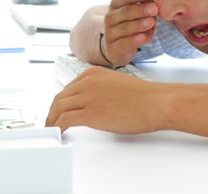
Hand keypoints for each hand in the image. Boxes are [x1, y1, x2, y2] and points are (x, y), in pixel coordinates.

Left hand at [45, 67, 166, 133]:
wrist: (156, 103)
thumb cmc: (144, 98)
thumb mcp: (116, 84)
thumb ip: (100, 89)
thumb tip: (92, 103)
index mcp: (93, 74)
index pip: (68, 88)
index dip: (60, 102)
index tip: (58, 111)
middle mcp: (87, 82)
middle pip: (59, 98)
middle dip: (52, 112)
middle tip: (50, 122)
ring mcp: (88, 97)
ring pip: (58, 109)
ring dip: (52, 121)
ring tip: (52, 130)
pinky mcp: (90, 113)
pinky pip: (64, 121)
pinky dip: (56, 128)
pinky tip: (58, 134)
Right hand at [102, 0, 157, 65]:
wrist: (116, 48)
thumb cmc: (131, 26)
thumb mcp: (136, 14)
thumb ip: (145, 6)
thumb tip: (157, 0)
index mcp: (116, 5)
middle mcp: (111, 18)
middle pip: (125, 12)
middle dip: (140, 9)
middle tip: (154, 8)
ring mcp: (110, 33)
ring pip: (124, 28)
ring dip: (139, 24)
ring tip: (151, 22)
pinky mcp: (114, 48)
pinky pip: (124, 43)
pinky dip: (134, 40)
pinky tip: (143, 37)